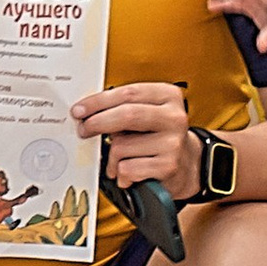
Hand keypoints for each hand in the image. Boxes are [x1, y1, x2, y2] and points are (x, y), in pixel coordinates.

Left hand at [73, 81, 198, 198]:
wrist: (187, 164)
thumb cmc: (157, 135)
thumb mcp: (146, 112)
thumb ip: (121, 107)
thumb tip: (86, 112)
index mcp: (167, 96)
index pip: (128, 93)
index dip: (98, 101)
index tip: (79, 110)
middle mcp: (174, 117)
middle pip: (126, 115)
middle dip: (97, 123)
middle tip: (83, 130)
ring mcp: (173, 142)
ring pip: (122, 146)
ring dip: (111, 156)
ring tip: (119, 158)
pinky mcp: (169, 166)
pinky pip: (127, 168)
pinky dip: (121, 173)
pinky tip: (129, 172)